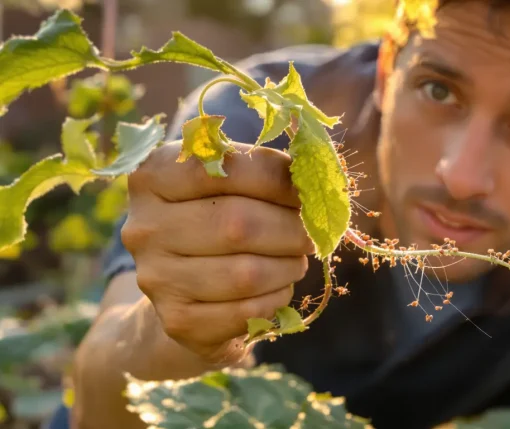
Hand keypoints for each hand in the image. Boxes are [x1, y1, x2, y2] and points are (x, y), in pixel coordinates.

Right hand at [121, 141, 313, 365]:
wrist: (185, 286)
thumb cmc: (218, 217)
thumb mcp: (230, 182)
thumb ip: (265, 169)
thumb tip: (317, 174)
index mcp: (153, 175)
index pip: (227, 168)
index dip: (279, 179)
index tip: (306, 189)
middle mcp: (144, 226)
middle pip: (238, 225)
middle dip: (291, 229)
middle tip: (311, 232)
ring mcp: (157, 278)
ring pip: (246, 274)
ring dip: (288, 267)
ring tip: (295, 260)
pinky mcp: (177, 321)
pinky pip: (247, 312)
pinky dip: (276, 298)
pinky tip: (277, 287)